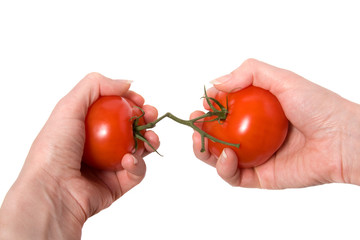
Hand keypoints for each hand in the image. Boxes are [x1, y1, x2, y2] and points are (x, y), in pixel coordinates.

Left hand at [0, 73, 158, 238]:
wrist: (52, 191)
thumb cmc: (54, 149)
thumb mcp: (68, 107)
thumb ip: (95, 86)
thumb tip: (127, 83)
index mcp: (85, 127)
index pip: (114, 109)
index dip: (129, 102)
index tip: (138, 100)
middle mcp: (98, 146)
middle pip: (130, 128)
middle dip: (145, 120)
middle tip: (152, 116)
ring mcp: (108, 166)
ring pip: (139, 150)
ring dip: (149, 140)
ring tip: (151, 137)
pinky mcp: (117, 184)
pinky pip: (135, 172)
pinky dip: (136, 164)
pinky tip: (128, 159)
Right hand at [192, 59, 359, 188]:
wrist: (342, 140)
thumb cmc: (318, 106)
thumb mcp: (283, 79)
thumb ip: (249, 73)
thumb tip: (215, 82)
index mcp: (257, 113)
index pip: (226, 111)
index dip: (210, 108)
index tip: (203, 102)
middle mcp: (253, 135)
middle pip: (218, 135)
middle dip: (201, 130)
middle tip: (194, 121)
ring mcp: (256, 157)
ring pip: (220, 157)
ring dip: (204, 151)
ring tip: (199, 140)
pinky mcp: (260, 177)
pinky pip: (234, 176)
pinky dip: (224, 168)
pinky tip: (225, 156)